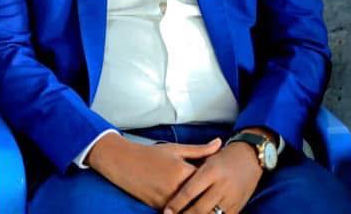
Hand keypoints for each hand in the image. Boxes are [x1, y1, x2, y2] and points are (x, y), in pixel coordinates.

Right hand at [86, 133, 221, 208]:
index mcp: (183, 170)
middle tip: (224, 200)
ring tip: (210, 207)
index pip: (208, 182)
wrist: (122, 162)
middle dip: (213, 201)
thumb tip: (219, 143)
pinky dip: (184, 211)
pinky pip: (177, 212)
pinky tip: (191, 208)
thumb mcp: (175, 149)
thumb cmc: (149, 153)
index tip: (228, 185)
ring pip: (190, 209)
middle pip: (202, 199)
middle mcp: (177, 187)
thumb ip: (199, 150)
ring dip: (199, 208)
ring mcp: (167, 199)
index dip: (218, 184)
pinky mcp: (158, 206)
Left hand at [162, 140, 262, 213]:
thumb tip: (170, 175)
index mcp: (211, 171)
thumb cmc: (222, 158)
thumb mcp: (207, 157)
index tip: (167, 211)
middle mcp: (222, 186)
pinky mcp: (238, 207)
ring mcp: (231, 198)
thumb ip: (190, 168)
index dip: (177, 204)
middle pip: (200, 208)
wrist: (250, 157)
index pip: (190, 191)